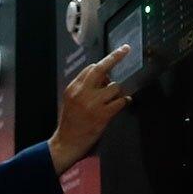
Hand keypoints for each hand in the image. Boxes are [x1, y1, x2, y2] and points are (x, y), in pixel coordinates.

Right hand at [49, 46, 131, 173]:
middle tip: (126, 49)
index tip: (114, 56)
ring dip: (118, 91)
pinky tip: (124, 102)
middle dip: (115, 57)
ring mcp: (93, 104)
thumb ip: (84, 88)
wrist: (66, 143)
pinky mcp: (102, 115)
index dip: (104, 64)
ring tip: (115, 98)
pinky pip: (120, 101)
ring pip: (114, 86)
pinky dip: (125, 101)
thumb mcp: (71, 101)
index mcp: (73, 88)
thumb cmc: (70, 123)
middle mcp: (82, 93)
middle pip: (101, 69)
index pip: (90, 69)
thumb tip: (104, 78)